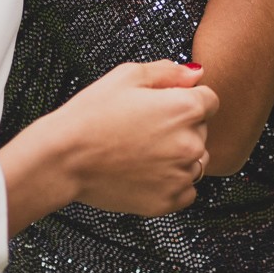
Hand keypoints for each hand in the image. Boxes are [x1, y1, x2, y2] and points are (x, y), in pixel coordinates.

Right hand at [51, 61, 219, 215]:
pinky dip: (172, 182)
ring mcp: (180, 175)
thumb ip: (168, 71)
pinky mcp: (168, 201)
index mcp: (185, 109)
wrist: (63, 159)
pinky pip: (187, 190)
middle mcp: (190, 143)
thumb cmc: (91, 115)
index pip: (210, 100)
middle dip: (183, 126)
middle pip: (203, 130)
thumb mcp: (127, 76)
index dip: (187, 99)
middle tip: (146, 128)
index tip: (165, 105)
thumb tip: (194, 75)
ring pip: (197, 161)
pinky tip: (146, 172)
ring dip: (180, 155)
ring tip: (144, 151)